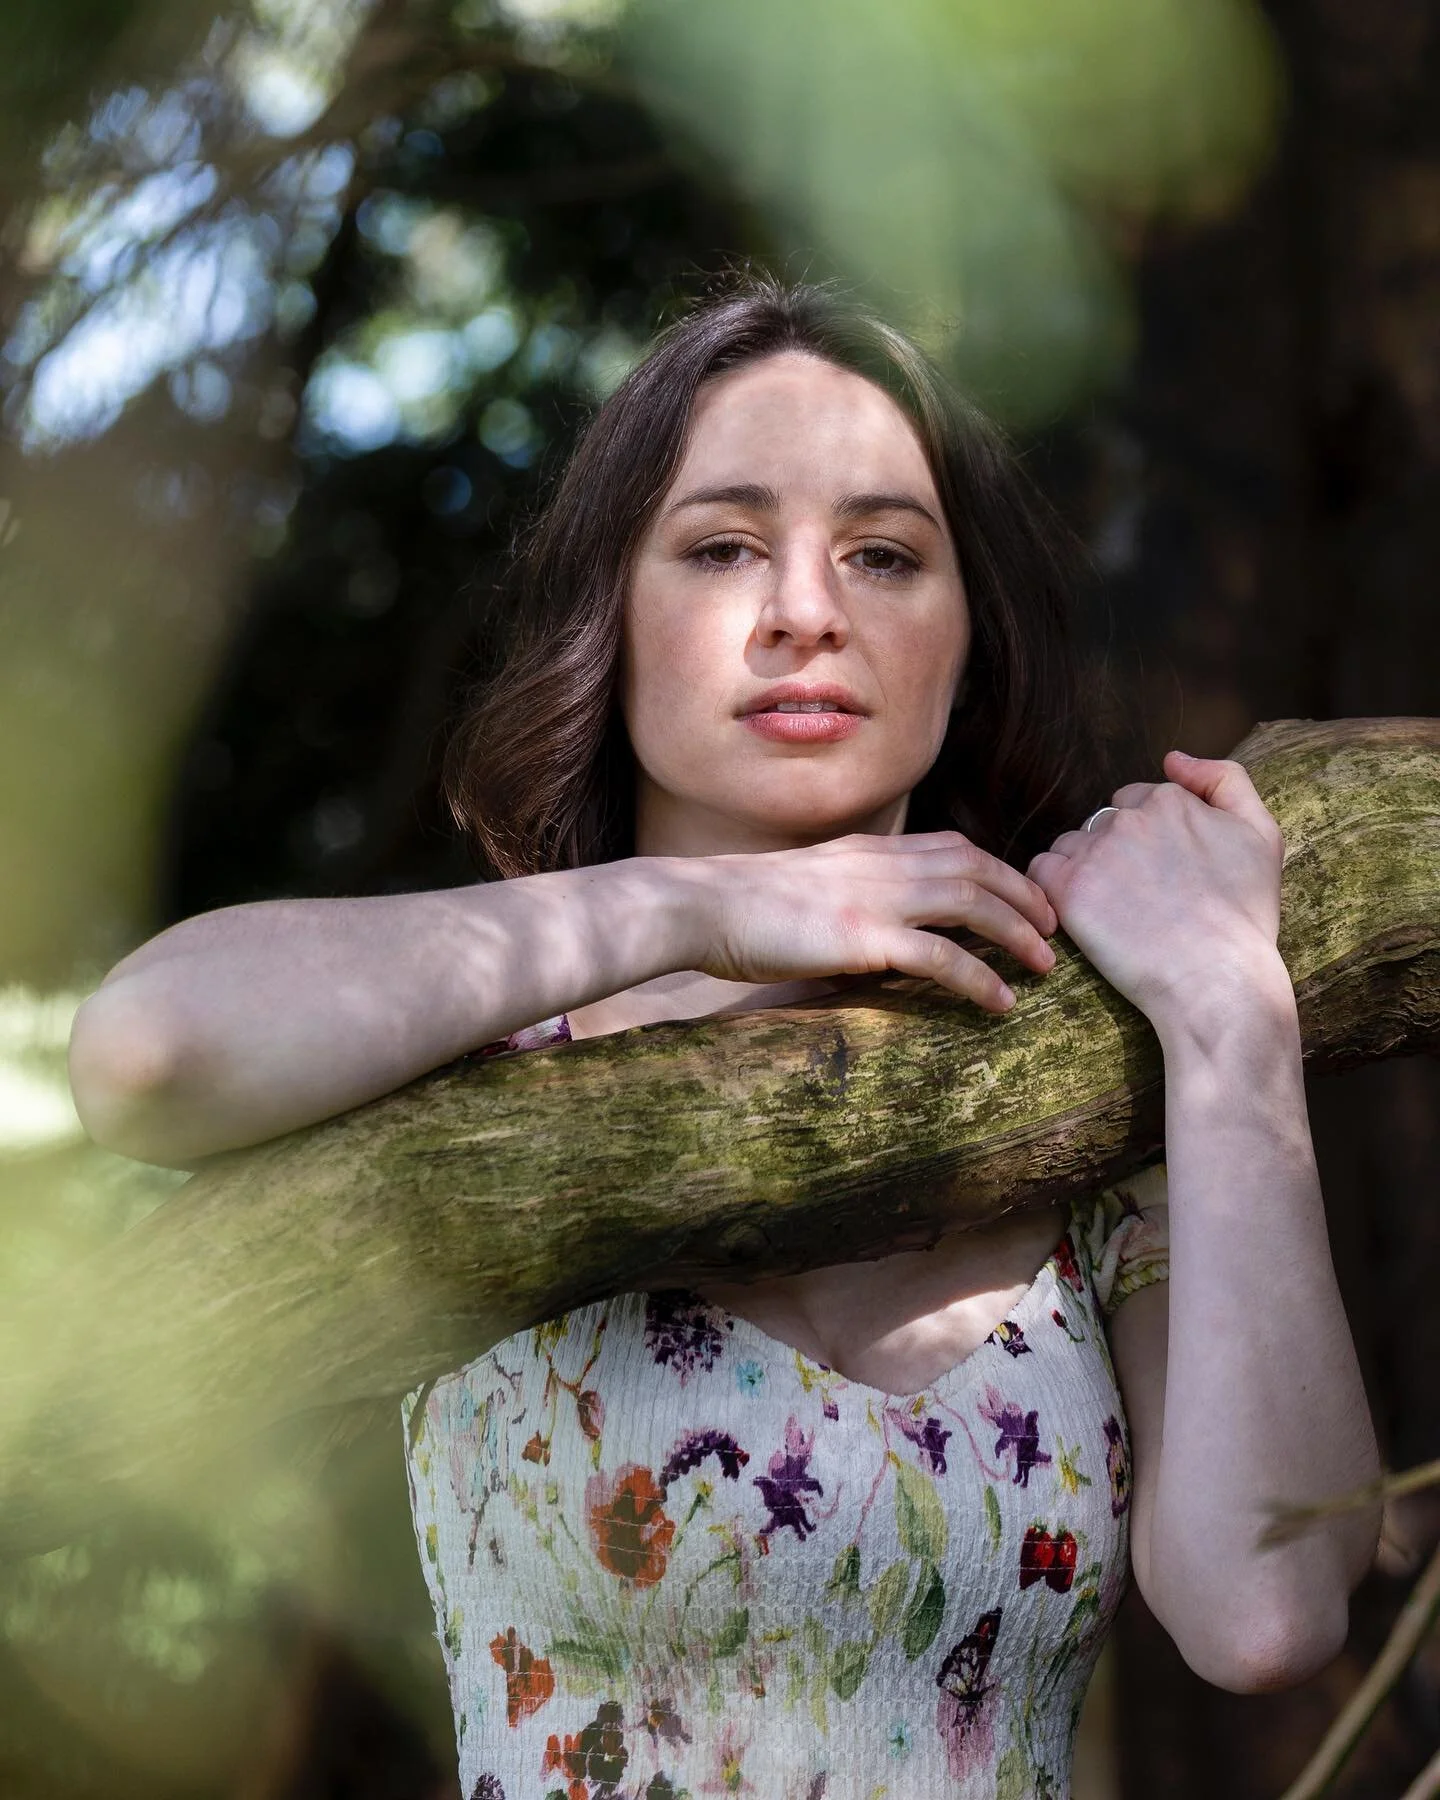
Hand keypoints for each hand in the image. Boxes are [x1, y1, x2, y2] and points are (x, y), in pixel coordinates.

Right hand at [695, 830, 1058, 1012]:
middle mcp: (880, 865)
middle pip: (976, 867)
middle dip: (1024, 895)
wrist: (699, 904)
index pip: (951, 846)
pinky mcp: (861, 938)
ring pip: (971, 903)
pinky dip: (980, 977)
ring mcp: (874, 898)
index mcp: (868, 851)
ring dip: (1017, 932)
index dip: (997, 869)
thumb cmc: (738, 906)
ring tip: (1044, 964)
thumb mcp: (805, 886)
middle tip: (1054, 928)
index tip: (1022, 895)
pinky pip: (940, 956)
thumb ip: (845, 896)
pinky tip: (1002, 1001)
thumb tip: (868, 929)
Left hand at [1025, 751, 1286, 1023]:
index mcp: (1170, 799)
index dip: (1149, 839)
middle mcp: (1128, 817)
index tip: (1164, 875)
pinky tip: (1081, 916)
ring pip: (1070, 846)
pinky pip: (1042, 872)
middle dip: (1115, 851)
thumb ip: (1226, 780)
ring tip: (1115, 912)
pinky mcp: (1068, 890)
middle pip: (1103, 822)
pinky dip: (1054, 890)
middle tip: (1142, 898)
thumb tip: (1174, 757)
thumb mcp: (1262, 834)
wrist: (1217, 979)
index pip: (1138, 802)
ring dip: (1084, 870)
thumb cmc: (1243, 916)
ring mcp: (1095, 852)